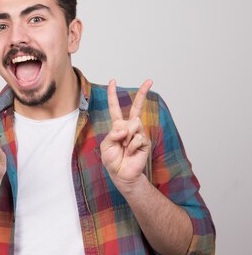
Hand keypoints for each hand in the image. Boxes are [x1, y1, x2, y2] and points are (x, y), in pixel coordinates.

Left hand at [100, 79, 151, 193]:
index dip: (113, 95)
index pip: (115, 108)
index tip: (112, 81)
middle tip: (149, 80)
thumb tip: (125, 126)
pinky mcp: (145, 141)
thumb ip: (113, 134)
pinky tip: (131, 152)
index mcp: (117, 126)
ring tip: (124, 148)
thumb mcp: (106, 145)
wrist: (122, 174)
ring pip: (134, 124)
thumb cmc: (112, 160)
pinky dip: (131, 146)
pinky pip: (138, 138)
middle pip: (136, 107)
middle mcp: (129, 127)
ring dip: (126, 137)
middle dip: (142, 93)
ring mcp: (139, 133)